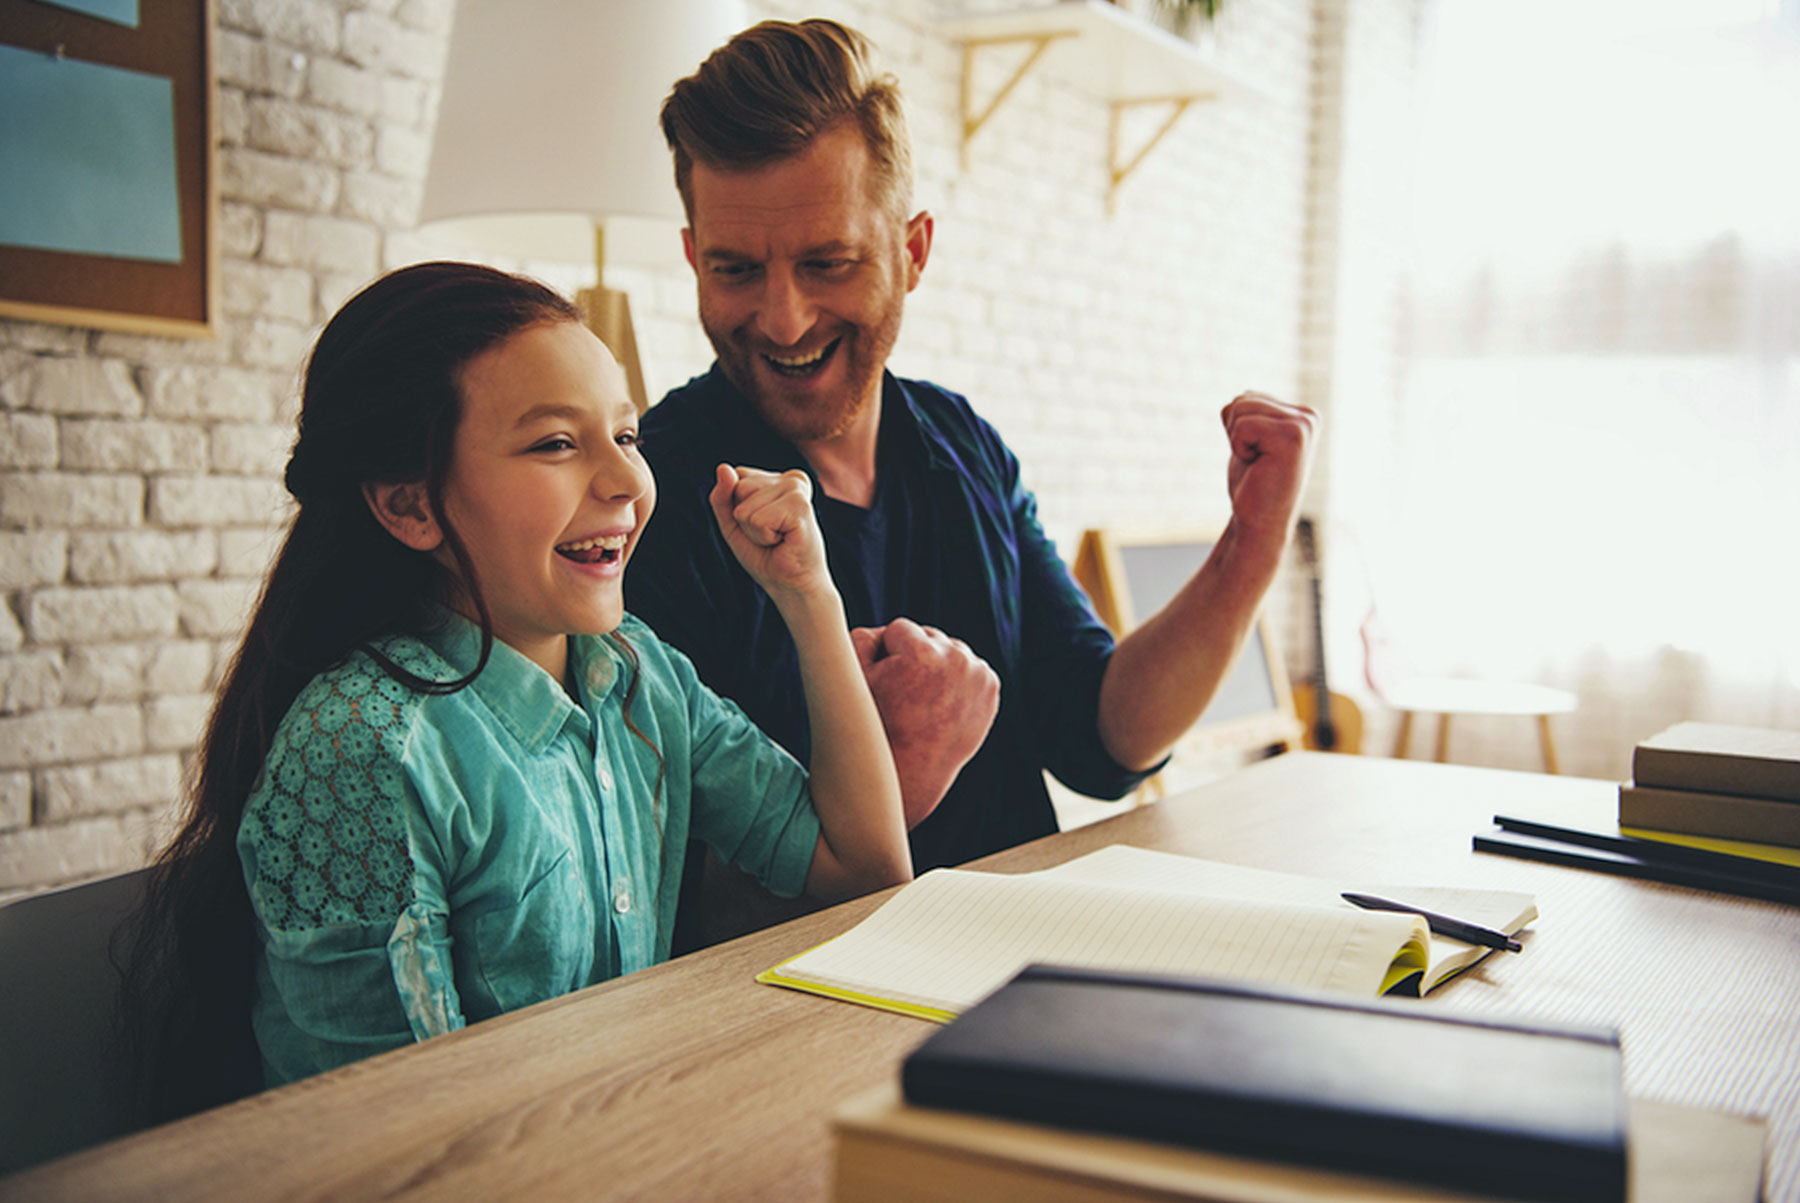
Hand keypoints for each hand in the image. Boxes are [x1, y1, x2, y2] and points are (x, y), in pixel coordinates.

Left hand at [709, 464, 827, 599]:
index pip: (737, 475)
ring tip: (777, 539)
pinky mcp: (801, 506)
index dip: (738, 507)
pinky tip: (783, 541)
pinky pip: (757, 519)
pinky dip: (763, 536)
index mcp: (779, 478)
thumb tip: (723, 467)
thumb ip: (722, 496)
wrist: (791, 584)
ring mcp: (798, 490)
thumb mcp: (733, 522)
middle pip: (740, 487)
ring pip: (746, 505)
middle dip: (745, 519)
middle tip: (770, 535)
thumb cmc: (766, 554)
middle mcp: (791, 479)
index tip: (762, 524)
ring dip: (754, 531)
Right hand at [851, 619, 999, 829]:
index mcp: (922, 654)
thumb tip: (881, 624)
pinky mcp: (991, 688)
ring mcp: (978, 675)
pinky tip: (941, 700)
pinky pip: (968, 668)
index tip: (884, 683)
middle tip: (904, 693)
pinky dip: (956, 679)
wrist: (909, 773)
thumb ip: (862, 636)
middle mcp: (957, 660)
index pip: (899, 629)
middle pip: (928, 636)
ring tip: (922, 697)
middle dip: (914, 656)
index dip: (886, 655)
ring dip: (937, 664)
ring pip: (949, 650)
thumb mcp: (853, 678)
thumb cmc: (875, 725)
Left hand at [1222, 392, 1317, 543]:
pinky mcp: (1293, 437)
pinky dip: (1240, 448)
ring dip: (1238, 440)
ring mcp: (1304, 425)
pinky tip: (1258, 466)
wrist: (1259, 522)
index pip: (1247, 397)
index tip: (1257, 455)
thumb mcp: (1249, 441)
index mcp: (1302, 415)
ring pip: (1242, 408)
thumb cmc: (1252, 484)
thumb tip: (1234, 400)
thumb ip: (1248, 415)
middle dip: (1236, 432)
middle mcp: (1309, 416)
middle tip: (1255, 461)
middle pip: (1244, 399)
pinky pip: (1243, 425)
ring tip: (1258, 463)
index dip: (1237, 429)